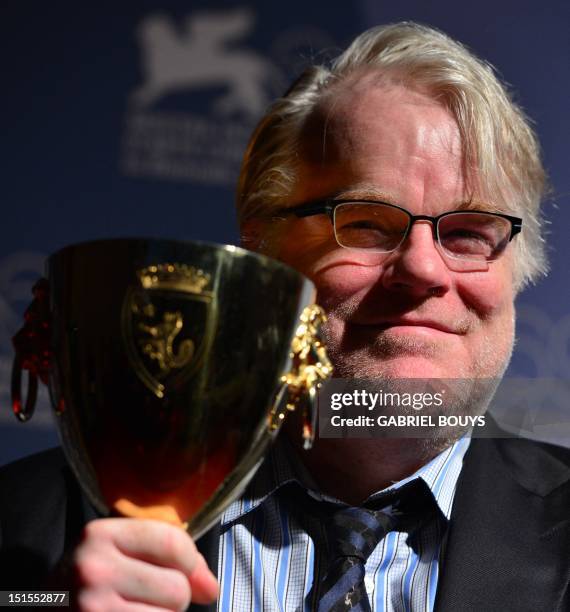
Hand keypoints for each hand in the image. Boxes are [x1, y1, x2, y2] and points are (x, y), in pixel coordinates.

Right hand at [72, 518, 217, 610]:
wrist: (42, 610)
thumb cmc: (88, 583)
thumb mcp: (118, 554)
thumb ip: (170, 558)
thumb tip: (211, 588)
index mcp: (100, 535)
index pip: (173, 542)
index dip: (190, 563)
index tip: (184, 573)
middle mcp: (93, 570)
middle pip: (177, 589)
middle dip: (173, 600)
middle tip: (143, 600)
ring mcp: (91, 608)